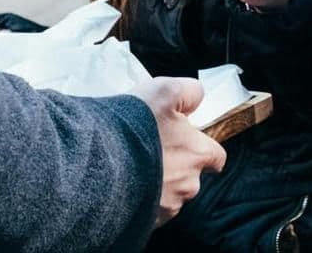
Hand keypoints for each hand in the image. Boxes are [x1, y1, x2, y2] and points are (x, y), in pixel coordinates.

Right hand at [131, 77, 227, 226]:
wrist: (94, 161)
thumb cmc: (134, 125)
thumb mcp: (165, 90)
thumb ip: (190, 92)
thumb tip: (198, 99)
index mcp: (198, 155)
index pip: (216, 157)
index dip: (203, 148)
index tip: (188, 143)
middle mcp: (188, 185)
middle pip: (190, 177)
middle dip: (176, 167)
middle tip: (153, 152)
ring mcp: (166, 207)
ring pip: (169, 195)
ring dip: (157, 185)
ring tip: (134, 168)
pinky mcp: (144, 221)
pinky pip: (148, 211)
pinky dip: (140, 201)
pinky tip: (124, 186)